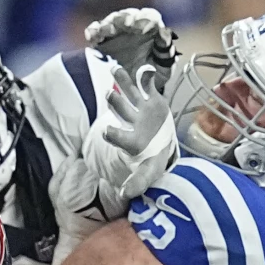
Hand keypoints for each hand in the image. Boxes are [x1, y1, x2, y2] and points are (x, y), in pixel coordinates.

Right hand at [85, 7, 177, 91]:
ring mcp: (117, 31)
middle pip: (129, 16)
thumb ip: (166, 52)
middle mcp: (133, 26)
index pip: (150, 17)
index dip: (147, 19)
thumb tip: (164, 34)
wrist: (135, 88)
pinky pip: (96, 31)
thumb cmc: (152, 75)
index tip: (145, 26)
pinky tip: (90, 37)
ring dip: (108, 24)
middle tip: (126, 24)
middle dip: (126, 18)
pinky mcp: (102, 39)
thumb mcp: (163, 68)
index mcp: (151, 29)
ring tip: (104, 31)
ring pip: (111, 21)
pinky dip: (93, 32)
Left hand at [99, 65, 178, 196]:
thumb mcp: (148, 172)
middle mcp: (132, 122)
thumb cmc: (151, 159)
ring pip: (129, 93)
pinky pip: (147, 84)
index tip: (107, 131)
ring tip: (115, 70)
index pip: (120, 137)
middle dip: (116, 103)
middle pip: (121, 110)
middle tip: (109, 95)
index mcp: (130, 140)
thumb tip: (124, 194)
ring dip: (123, 82)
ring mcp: (140, 109)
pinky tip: (146, 72)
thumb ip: (138, 182)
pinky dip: (147, 77)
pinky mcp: (151, 99)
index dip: (114, 134)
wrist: (157, 143)